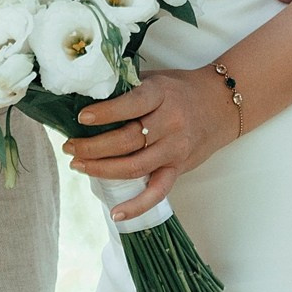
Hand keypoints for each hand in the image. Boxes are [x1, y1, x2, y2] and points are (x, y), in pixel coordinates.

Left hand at [61, 67, 241, 221]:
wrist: (221, 103)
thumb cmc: (181, 89)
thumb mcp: (155, 78)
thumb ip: (127, 87)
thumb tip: (86, 96)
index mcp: (161, 94)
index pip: (131, 105)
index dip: (105, 113)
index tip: (81, 118)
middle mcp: (170, 122)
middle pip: (127, 140)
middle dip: (92, 147)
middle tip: (70, 147)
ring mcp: (176, 148)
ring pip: (135, 166)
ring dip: (102, 169)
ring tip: (78, 165)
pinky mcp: (179, 168)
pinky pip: (158, 191)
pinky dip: (137, 206)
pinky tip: (116, 213)